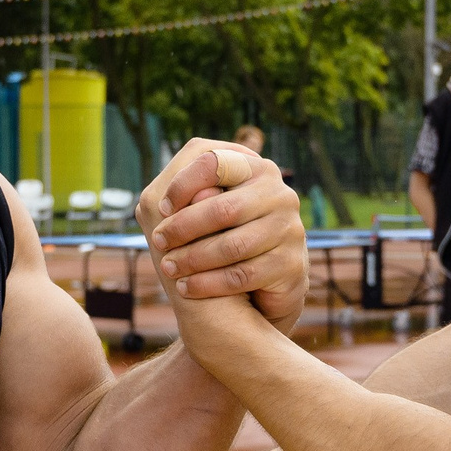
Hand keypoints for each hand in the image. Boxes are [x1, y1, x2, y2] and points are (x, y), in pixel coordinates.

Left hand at [139, 142, 309, 330]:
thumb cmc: (228, 237)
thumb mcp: (212, 209)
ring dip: (192, 258)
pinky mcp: (291, 265)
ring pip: (232, 245)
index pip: (215, 163)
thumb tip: (173, 202)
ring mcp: (290, 229)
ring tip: (169, 268)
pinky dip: (208, 282)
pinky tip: (187, 287)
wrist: (265, 285)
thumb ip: (195, 196)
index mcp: (257, 169)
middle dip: (183, 227)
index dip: (183, 184)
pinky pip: (242, 274)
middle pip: (223, 208)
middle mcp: (280, 194)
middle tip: (158, 241)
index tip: (161, 207)